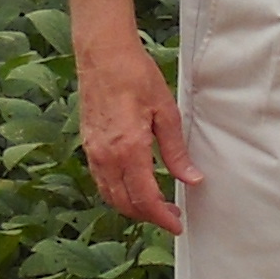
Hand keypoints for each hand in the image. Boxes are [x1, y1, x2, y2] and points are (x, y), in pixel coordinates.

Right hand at [75, 39, 198, 234]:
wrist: (103, 54)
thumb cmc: (135, 76)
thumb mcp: (166, 112)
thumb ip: (176, 151)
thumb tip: (192, 179)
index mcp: (128, 149)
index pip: (145, 198)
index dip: (162, 217)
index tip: (176, 224)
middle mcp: (106, 156)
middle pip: (125, 204)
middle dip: (149, 216)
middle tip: (171, 216)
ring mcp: (93, 152)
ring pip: (110, 196)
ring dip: (132, 207)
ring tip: (155, 205)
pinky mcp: (88, 145)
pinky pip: (101, 181)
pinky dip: (117, 192)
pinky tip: (133, 187)